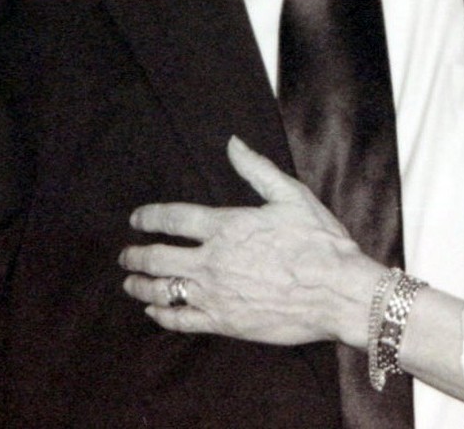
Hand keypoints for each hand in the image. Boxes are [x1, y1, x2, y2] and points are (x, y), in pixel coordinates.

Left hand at [119, 137, 383, 346]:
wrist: (338, 291)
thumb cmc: (319, 242)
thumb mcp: (291, 196)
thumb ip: (256, 169)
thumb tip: (233, 143)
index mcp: (226, 226)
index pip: (173, 219)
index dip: (149, 218)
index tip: (137, 220)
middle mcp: (213, 261)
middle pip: (158, 258)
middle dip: (136, 256)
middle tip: (125, 256)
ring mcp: (215, 294)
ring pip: (163, 290)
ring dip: (140, 286)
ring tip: (130, 283)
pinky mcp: (224, 322)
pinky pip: (181, 320)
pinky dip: (162, 315)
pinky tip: (154, 311)